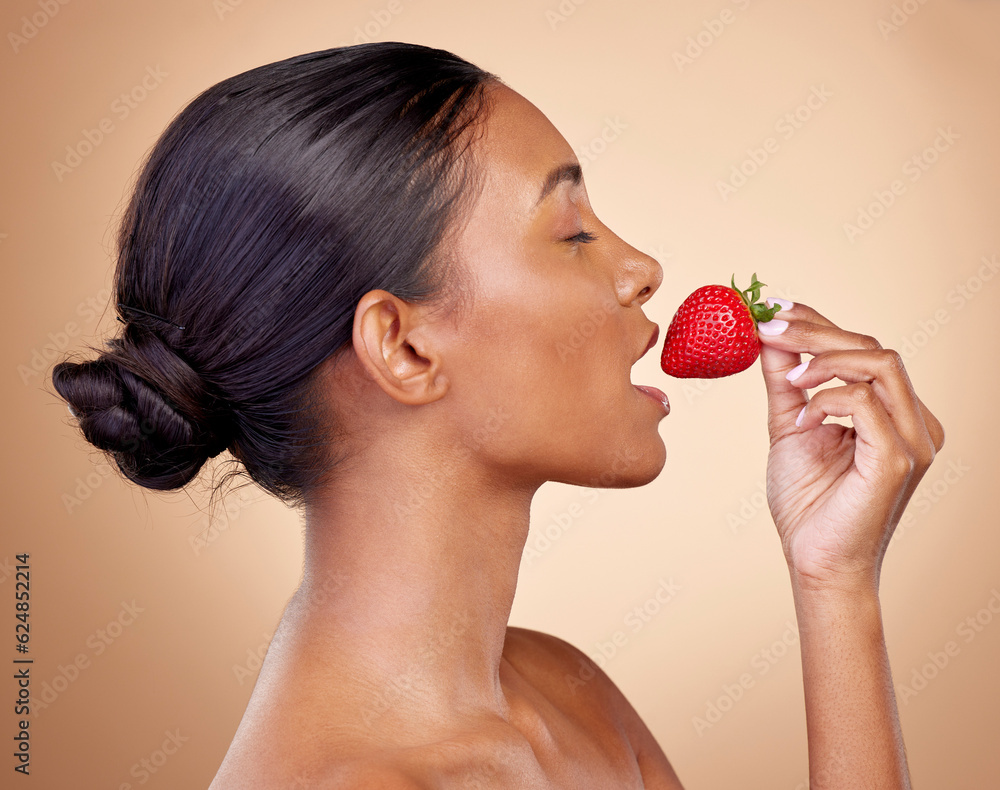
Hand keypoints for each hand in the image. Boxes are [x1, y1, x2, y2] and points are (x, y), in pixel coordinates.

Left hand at [756, 299, 944, 592]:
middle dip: (813, 331)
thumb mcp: (789, 426)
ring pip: (879, 364)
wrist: (814, 561)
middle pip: (872, 347)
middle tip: (765, 327)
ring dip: (823, 358)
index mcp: (893, 411)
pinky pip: (867, 403)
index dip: (818, 321)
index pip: (863, 348)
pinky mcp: (898, 460)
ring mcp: (913, 439)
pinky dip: (827, 400)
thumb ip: (786, 382)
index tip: (772, 308)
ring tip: (787, 378)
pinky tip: (802, 422)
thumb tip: (768, 336)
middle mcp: (914, 420)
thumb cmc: (807, 502)